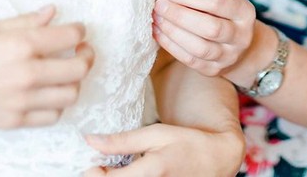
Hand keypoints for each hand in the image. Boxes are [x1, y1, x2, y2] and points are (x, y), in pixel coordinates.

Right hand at [0, 5, 93, 134]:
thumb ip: (24, 21)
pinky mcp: (15, 121)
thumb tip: (52, 12)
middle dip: (86, 56)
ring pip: (71, 94)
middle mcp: (27, 74)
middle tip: (81, 51)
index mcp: (21, 45)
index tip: (76, 30)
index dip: (79, 31)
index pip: (71, 37)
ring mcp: (22, 101)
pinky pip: (52, 116)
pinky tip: (48, 93)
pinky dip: (57, 104)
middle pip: (80, 68)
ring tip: (65, 73)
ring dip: (74, 82)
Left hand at [83, 122, 244, 176]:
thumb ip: (122, 140)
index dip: (93, 171)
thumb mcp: (156, 134)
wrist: (217, 160)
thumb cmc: (188, 143)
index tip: (94, 161)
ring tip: (118, 170)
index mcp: (150, 171)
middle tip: (104, 166)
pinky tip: (133, 174)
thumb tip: (90, 140)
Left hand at [152, 0, 254, 76]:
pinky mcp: (214, 70)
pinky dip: (171, 45)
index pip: (215, 2)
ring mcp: (229, 56)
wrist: (240, 46)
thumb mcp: (219, 3)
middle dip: (179, 15)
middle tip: (158, 6)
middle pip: (210, 27)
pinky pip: (190, 59)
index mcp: (244, 12)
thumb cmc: (222, 17)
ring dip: (173, 31)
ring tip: (156, 18)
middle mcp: (241, 36)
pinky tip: (158, 33)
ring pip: (199, 47)